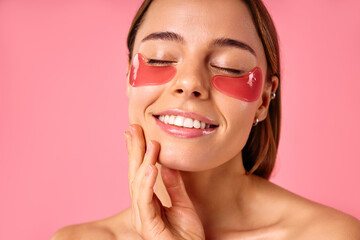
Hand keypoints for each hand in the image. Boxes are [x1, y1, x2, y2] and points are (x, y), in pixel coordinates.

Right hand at [124, 124, 204, 239]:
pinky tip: (151, 167)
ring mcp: (143, 217)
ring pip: (138, 185)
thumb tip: (165, 163)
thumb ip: (174, 185)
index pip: (140, 172)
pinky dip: (147, 183)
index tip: (135, 132)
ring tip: (149, 143)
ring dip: (143, 162)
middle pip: (135, 174)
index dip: (137, 152)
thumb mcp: (183, 204)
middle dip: (134, 150)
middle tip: (133, 128)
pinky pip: (145, 202)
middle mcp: (142, 208)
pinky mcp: (148, 226)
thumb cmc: (186, 236)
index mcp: (148, 202)